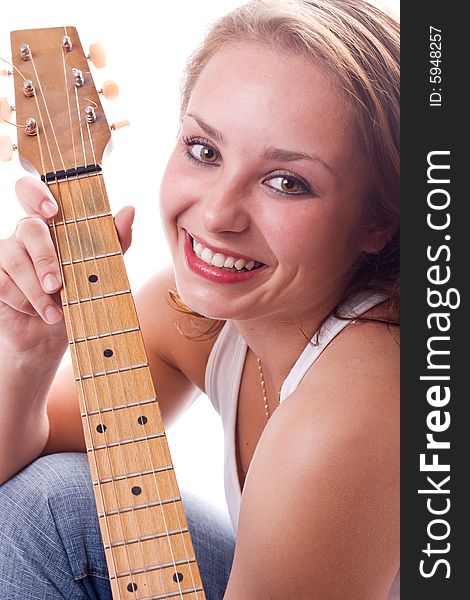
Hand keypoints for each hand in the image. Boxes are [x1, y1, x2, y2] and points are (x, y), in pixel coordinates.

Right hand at [0, 176, 134, 354]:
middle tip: (57, 285)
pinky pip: (3, 282)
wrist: (54, 335)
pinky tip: (38, 312)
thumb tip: (129, 210)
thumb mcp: (102, 270)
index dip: (37, 193)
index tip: (52, 210)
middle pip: (28, 227)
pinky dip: (24, 302)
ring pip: (16, 260)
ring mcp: (6, 253)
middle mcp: (26, 234)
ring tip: (55, 314)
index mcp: (51, 225)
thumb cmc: (79, 297)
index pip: (33, 192)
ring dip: (38, 292)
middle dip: (46, 259)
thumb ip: (114, 242)